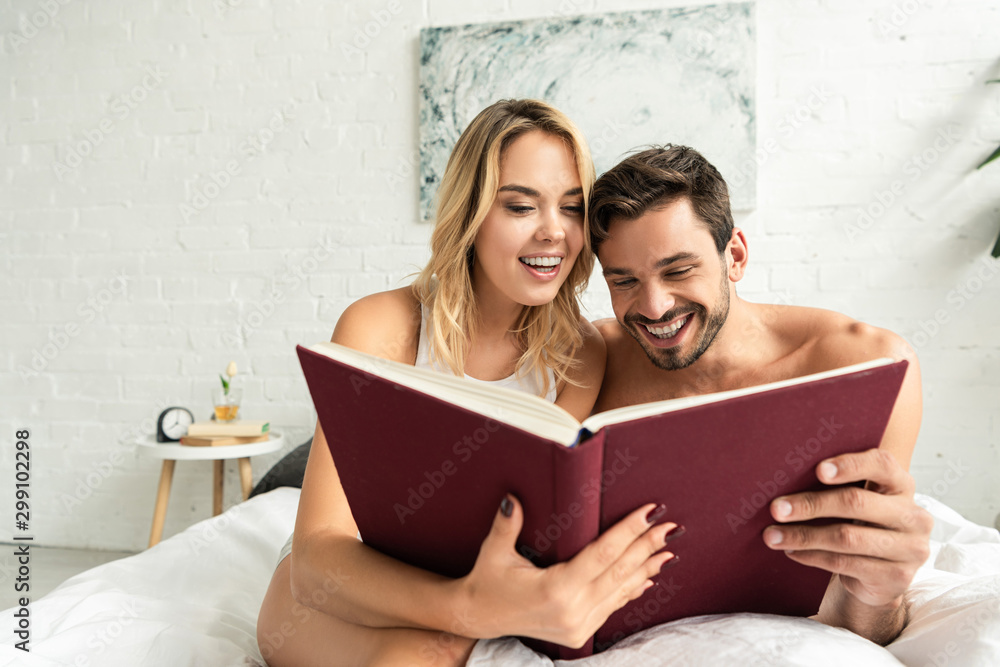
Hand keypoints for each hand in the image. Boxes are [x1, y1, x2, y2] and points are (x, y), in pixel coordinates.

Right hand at [456, 495, 678, 647]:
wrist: (478, 618)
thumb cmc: (486, 581)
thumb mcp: (493, 552)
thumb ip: (507, 525)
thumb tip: (513, 499)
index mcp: (555, 589)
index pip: (602, 554)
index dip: (628, 531)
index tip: (649, 512)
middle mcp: (572, 610)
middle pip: (619, 572)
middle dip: (646, 546)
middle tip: (669, 526)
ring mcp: (578, 625)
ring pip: (620, 591)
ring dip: (646, 568)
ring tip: (667, 550)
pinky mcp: (580, 631)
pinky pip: (612, 606)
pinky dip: (631, 589)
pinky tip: (647, 577)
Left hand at [762, 449, 931, 607]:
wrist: (881, 575)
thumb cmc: (861, 525)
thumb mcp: (858, 501)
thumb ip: (835, 486)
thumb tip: (784, 475)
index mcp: (901, 485)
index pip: (881, 464)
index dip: (850, 465)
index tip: (818, 470)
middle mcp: (913, 515)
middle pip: (856, 502)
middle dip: (810, 505)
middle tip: (776, 508)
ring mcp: (910, 549)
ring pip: (847, 537)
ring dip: (803, 536)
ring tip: (773, 536)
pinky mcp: (898, 577)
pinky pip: (845, 563)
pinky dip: (812, 556)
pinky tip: (791, 552)